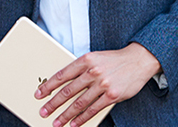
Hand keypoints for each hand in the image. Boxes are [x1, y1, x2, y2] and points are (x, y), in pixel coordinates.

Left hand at [34, 43, 161, 126]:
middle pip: (67, 91)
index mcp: (85, 60)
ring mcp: (102, 84)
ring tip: (56, 122)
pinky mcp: (112, 96)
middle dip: (53, 104)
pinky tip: (74, 124)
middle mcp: (92, 72)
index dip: (48, 86)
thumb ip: (80, 69)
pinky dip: (82, 118)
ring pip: (79, 103)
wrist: (138, 60)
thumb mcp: (94, 58)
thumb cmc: (113, 60)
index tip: (39, 94)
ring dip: (66, 115)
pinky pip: (93, 109)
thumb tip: (63, 84)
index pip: (61, 75)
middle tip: (43, 112)